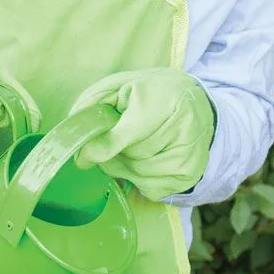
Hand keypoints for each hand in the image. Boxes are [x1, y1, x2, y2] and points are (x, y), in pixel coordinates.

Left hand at [71, 68, 214, 200]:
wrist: (198, 105)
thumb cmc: (153, 93)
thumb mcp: (123, 84)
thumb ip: (95, 103)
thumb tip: (75, 135)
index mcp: (164, 99)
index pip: (128, 134)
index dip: (103, 147)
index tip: (83, 158)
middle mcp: (182, 129)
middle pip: (130, 156)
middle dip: (115, 153)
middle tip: (116, 139)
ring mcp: (188, 155)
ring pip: (137, 174)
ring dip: (124, 166)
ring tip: (132, 148)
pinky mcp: (189, 175)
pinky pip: (149, 188)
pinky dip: (139, 178)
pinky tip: (147, 159)